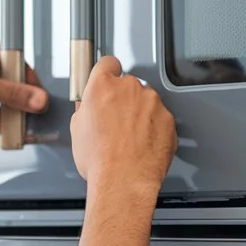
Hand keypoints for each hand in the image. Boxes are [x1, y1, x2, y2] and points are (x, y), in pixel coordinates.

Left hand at [0, 36, 48, 132]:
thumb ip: (15, 94)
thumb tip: (37, 98)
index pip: (20, 66)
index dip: (31, 85)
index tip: (40, 101)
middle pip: (13, 85)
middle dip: (21, 103)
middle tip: (32, 117)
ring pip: (3, 100)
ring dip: (11, 115)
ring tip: (20, 128)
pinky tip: (6, 131)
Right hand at [70, 56, 176, 195]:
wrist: (123, 181)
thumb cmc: (100, 160)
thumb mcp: (77, 130)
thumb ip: (85, 109)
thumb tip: (88, 108)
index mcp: (103, 87)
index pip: (107, 63)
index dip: (106, 72)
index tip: (107, 80)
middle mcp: (130, 88)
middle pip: (128, 84)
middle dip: (122, 99)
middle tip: (114, 122)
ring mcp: (153, 102)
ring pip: (145, 102)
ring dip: (139, 114)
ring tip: (127, 139)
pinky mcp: (169, 119)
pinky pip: (159, 118)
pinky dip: (153, 128)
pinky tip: (141, 145)